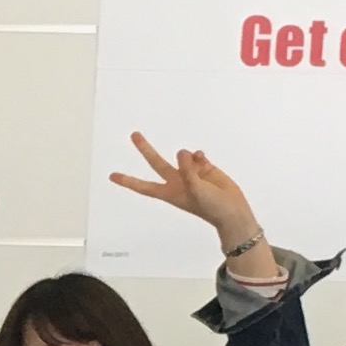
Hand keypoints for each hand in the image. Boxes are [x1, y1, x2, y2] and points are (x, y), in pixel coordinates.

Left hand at [112, 133, 268, 266]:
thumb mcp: (195, 190)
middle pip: (156, 162)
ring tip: (194, 162)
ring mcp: (190, 174)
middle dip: (145, 148)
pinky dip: (198, 156)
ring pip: (181, 156)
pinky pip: (196, 155)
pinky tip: (203, 160)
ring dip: (186, 156)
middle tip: (134, 135)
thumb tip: (182, 152)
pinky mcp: (204, 168)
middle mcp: (177, 181)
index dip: (128, 181)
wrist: (232, 210)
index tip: (112, 176)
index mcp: (169, 192)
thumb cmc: (212, 207)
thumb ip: (187, 171)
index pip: (143, 186)